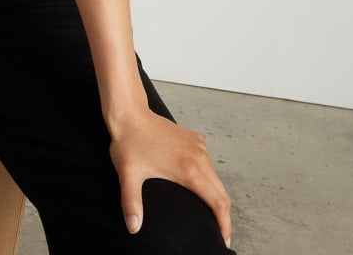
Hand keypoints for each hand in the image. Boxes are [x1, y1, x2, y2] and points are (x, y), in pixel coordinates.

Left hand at [109, 108, 231, 247]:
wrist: (129, 113)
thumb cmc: (129, 142)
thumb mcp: (128, 175)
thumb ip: (131, 203)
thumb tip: (133, 228)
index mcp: (190, 168)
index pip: (218, 202)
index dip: (224, 224)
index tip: (223, 240)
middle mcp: (200, 156)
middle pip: (222, 193)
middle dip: (223, 216)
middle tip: (218, 235)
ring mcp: (199, 146)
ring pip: (216, 179)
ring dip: (216, 197)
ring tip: (209, 215)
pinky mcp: (195, 140)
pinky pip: (209, 165)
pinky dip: (209, 180)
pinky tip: (199, 188)